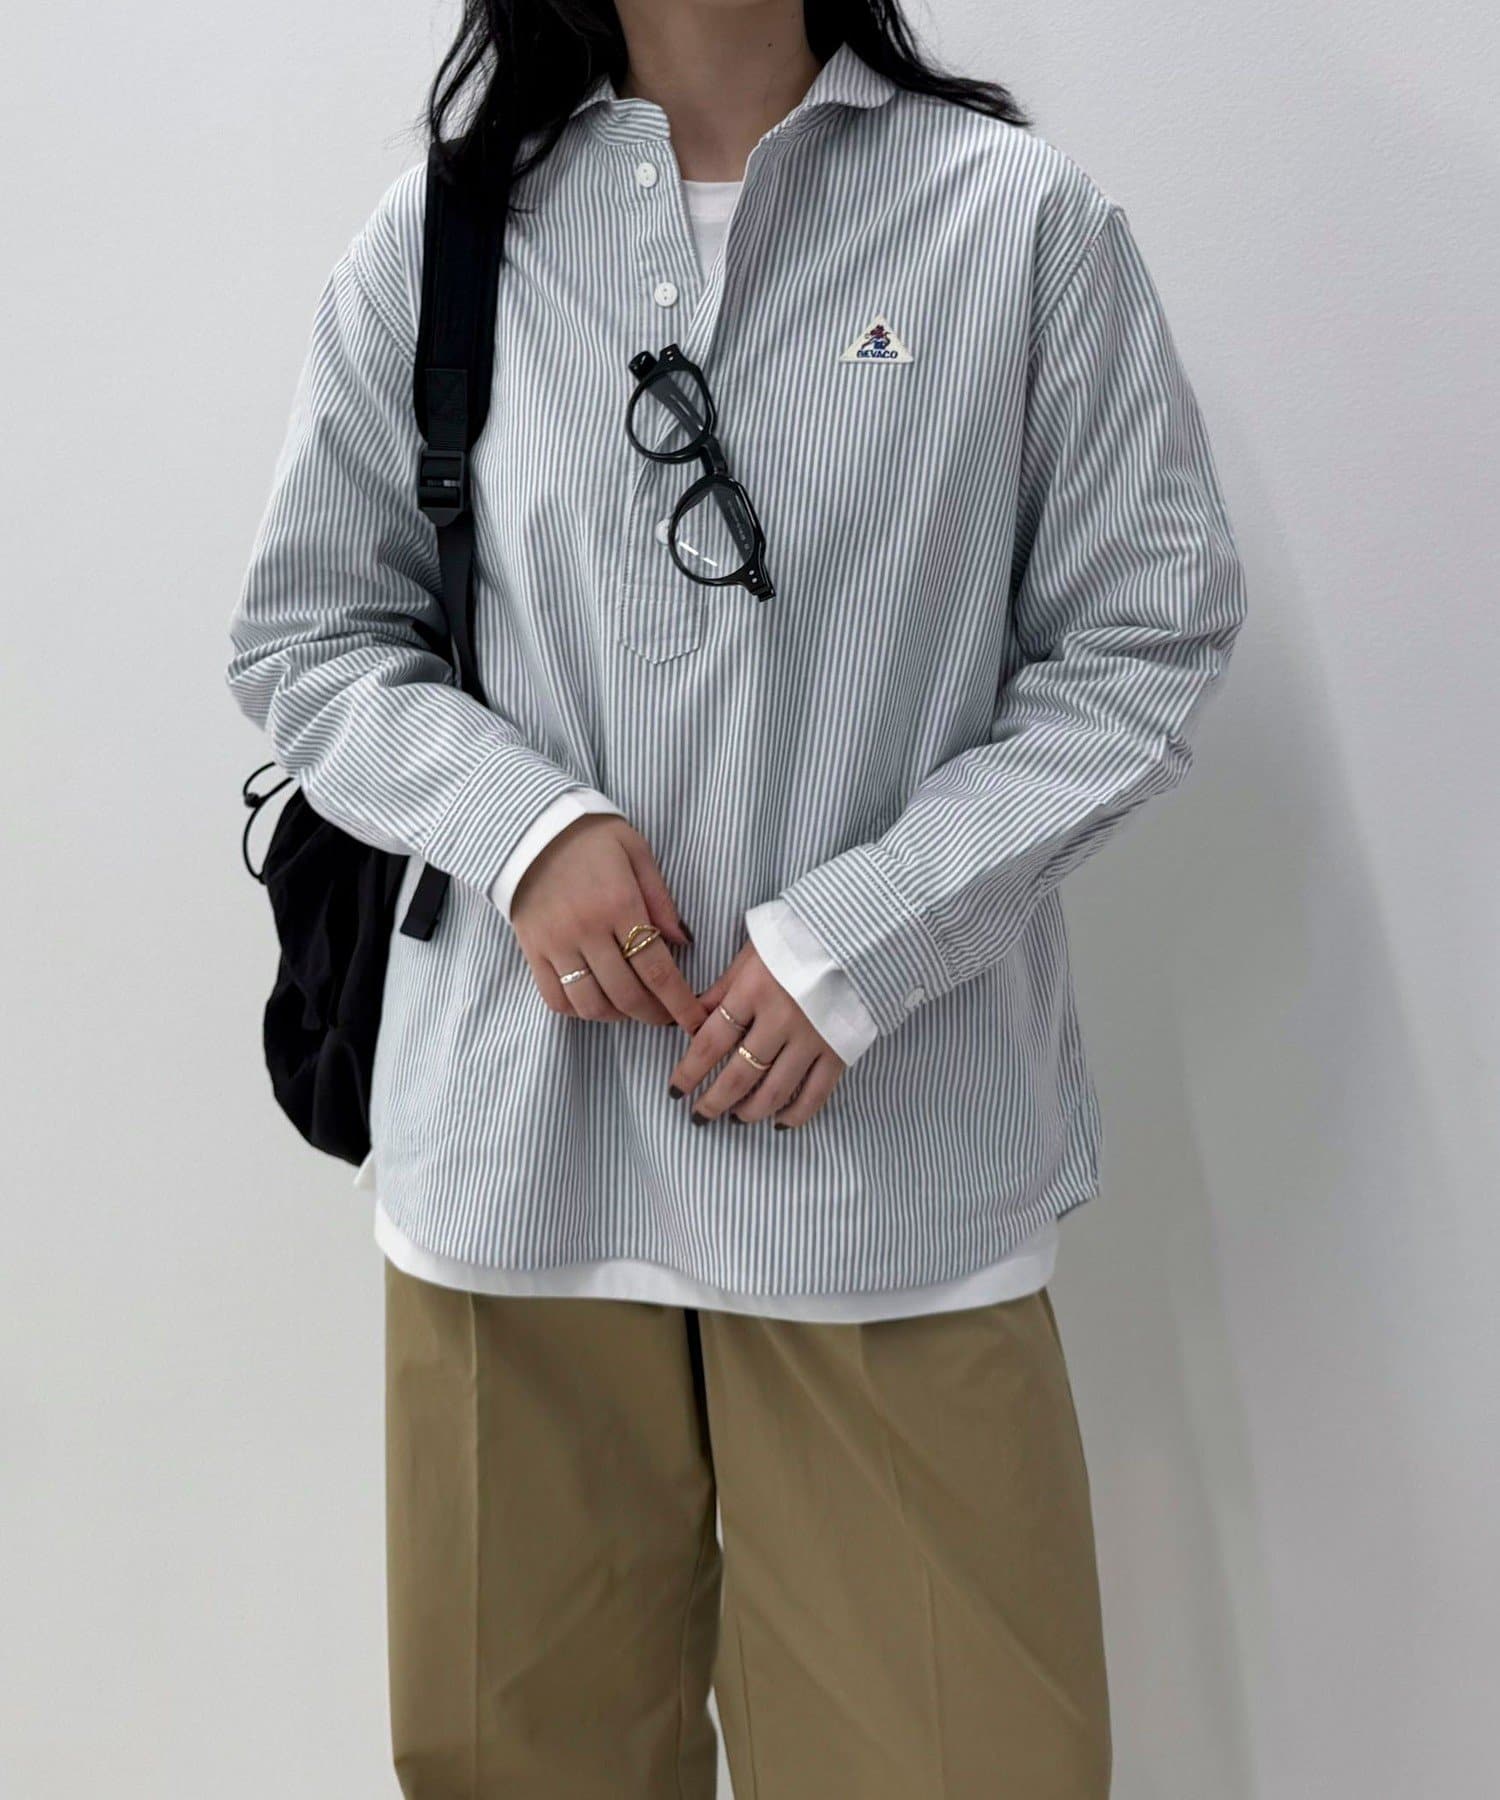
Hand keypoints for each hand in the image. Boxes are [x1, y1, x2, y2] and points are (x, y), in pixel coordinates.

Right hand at [511, 815, 708, 1033]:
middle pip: (626, 994)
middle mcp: (586, 930)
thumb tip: (684, 942)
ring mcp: (556, 944)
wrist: (529, 828)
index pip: (656, 969)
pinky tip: (597, 1001)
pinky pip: (555, 999)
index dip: (679, 1002)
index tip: (694, 1020)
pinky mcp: (533, 951)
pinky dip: (579, 1011)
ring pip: (590, 1004)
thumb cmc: (591, 837)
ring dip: (618, 1016)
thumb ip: (661, 899)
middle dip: (653, 1015)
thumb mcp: (636, 852)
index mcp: (619, 904)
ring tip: (633, 1008)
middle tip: (667, 1016)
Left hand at [669, 938, 846, 1127]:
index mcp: (754, 990)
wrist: (856, 936)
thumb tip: (688, 1022)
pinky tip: (779, 1122)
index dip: (689, 1071)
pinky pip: (815, 1094)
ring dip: (749, 1111)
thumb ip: (722, 991)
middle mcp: (781, 1018)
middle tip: (700, 1116)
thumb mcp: (751, 955)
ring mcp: (813, 1037)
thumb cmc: (796, 941)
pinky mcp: (839, 1049)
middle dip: (714, 1102)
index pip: (711, 1041)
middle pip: (739, 1074)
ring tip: (735, 1118)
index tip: (675, 1090)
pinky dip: (795, 1115)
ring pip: (775, 1091)